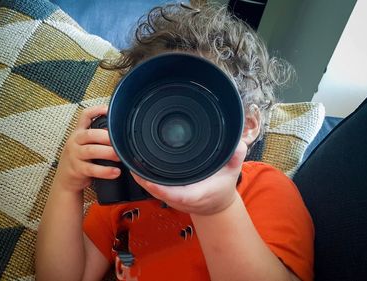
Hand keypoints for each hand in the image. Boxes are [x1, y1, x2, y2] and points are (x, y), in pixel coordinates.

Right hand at [53, 105, 120, 192]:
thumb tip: (118, 132)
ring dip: (108, 153)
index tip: (108, 110)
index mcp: (79, 133)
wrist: (65, 180)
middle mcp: (75, 141)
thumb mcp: (84, 144)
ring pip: (91, 151)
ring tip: (120, 156)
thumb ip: (97, 137)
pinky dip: (105, 171)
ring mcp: (75, 155)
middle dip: (107, 137)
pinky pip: (92, 169)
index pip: (85, 116)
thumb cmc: (79, 160)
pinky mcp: (77, 169)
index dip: (96, 110)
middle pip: (90, 134)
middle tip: (120, 141)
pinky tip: (115, 172)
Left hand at [131, 141, 247, 215]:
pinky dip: (143, 177)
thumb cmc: (223, 187)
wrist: (217, 204)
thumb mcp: (233, 171)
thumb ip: (235, 157)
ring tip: (129, 159)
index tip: (148, 179)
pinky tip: (136, 164)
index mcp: (194, 194)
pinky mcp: (167, 194)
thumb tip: (237, 143)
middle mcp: (179, 198)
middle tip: (131, 161)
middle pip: (156, 191)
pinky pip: (152, 186)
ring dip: (140, 177)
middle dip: (142, 178)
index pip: (174, 194)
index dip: (160, 188)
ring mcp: (171, 197)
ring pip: (151, 189)